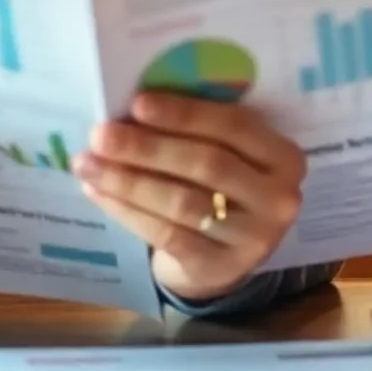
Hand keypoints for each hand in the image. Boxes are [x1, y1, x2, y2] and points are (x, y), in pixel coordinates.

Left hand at [73, 93, 305, 303]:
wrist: (222, 259)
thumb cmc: (218, 189)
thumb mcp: (228, 156)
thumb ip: (198, 132)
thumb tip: (133, 107)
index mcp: (284, 156)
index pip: (234, 126)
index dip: (184, 114)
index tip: (136, 103)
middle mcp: (279, 197)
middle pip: (206, 164)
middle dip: (147, 148)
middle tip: (100, 135)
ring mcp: (253, 238)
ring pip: (182, 203)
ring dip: (128, 181)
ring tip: (87, 163)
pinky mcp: (220, 266)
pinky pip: (166, 234)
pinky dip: (126, 211)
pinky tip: (97, 192)